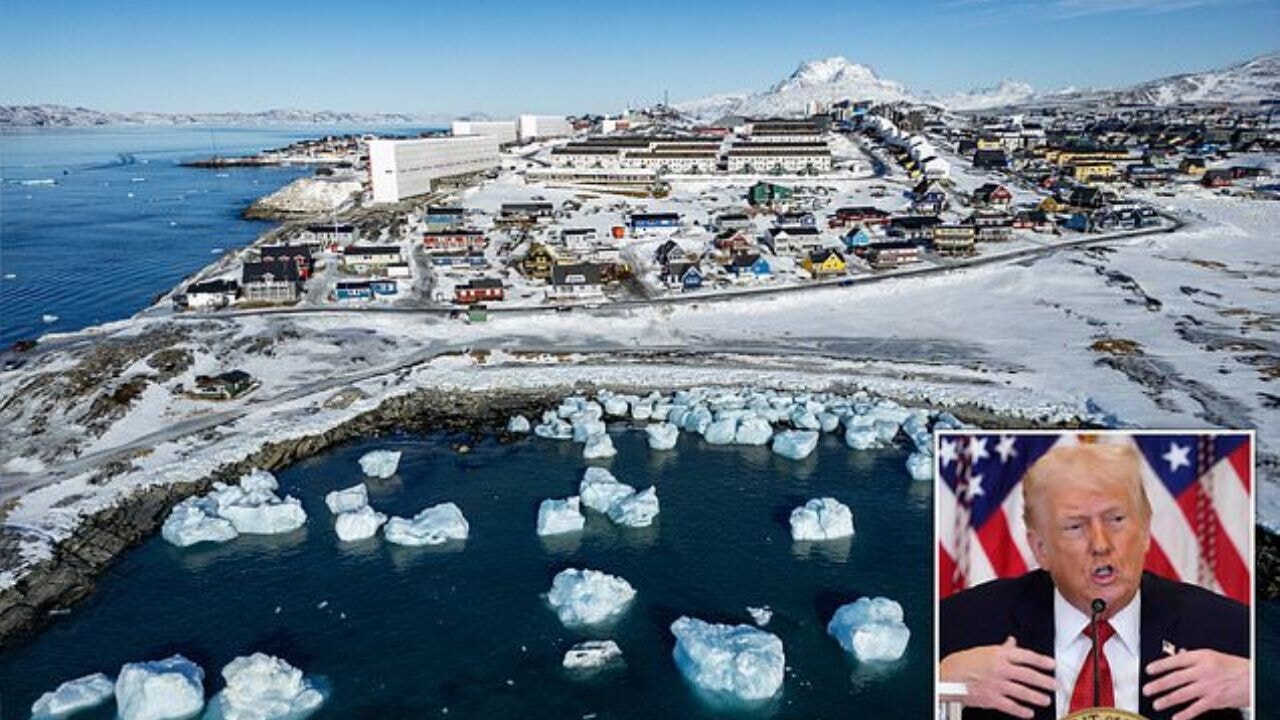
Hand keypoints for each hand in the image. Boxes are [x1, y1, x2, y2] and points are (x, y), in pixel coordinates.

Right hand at [939, 636, 1056, 718]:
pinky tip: (1029, 713)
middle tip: (1055, 685)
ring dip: (1036, 697)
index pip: (1025, 656)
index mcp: (999, 655)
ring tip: (1046, 700)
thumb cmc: (963, 663)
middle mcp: (1000, 669)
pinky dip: (1021, 711)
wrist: (947, 677)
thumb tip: (1012, 642)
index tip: (1052, 665)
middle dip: (1044, 681)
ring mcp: (996, 684)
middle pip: (1028, 675)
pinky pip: (1010, 706)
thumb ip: (1002, 649)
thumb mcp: (984, 651)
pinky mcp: (991, 698)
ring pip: (1022, 691)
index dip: (1041, 661)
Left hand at [1143, 649, 1248, 719]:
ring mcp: (1208, 687)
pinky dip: (1184, 714)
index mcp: (1202, 658)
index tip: (1149, 670)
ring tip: (1157, 704)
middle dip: (1158, 685)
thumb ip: (1195, 658)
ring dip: (1167, 700)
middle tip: (1147, 689)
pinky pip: (1196, 708)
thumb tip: (1180, 655)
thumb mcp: (1214, 656)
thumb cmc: (1236, 667)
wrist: (1254, 679)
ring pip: (1182, 694)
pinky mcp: (1214, 700)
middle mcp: (1203, 671)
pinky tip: (1175, 718)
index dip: (1160, 665)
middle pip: (1175, 678)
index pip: (1175, 661)